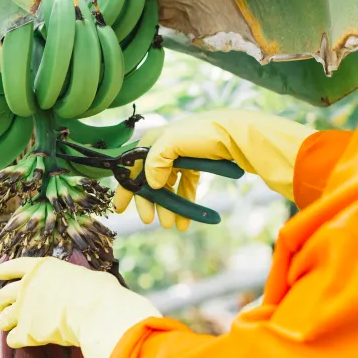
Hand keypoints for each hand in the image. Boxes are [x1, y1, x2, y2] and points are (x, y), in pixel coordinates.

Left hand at [0, 257, 160, 357]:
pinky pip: (12, 338)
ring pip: (4, 318)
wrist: (94, 311)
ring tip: (8, 325)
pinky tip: (19, 341)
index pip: (14, 266)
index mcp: (40, 268)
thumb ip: (71, 279)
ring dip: (6, 322)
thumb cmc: (97, 290)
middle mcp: (27, 286)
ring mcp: (24, 309)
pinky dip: (16, 340)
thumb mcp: (82, 275)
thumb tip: (83, 283)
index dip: (4, 271)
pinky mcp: (26, 332)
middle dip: (0, 301)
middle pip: (3, 294)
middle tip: (1, 305)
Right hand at [114, 109, 314, 229]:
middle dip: (149, 201)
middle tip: (150, 220)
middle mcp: (164, 148)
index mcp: (154, 140)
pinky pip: (184, 187)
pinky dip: (183, 203)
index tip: (120, 208)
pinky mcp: (195, 165)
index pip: (133, 166)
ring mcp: (180, 157)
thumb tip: (151, 183)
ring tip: (170, 224)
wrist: (237, 133)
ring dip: (167, 206)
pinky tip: (184, 220)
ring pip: (167, 187)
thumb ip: (156, 161)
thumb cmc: (203, 133)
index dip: (126, 188)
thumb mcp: (172, 142)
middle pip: (149, 180)